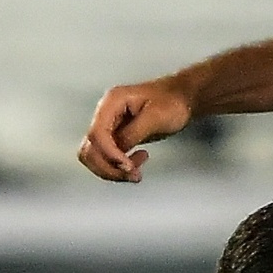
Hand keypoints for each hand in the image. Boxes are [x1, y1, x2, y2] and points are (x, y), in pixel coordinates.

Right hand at [78, 81, 192, 182]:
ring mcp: (109, 125)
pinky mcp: (115, 136)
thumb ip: (133, 134)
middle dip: (109, 166)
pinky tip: (137, 162)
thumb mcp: (155, 118)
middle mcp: (106, 113)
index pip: (97, 134)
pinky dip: (118, 167)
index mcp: (113, 102)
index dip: (109, 154)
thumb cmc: (172, 102)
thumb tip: (118, 152)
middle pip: (90, 148)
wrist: (182, 99)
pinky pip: (107, 157)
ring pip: (95, 156)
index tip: (127, 166)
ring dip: (113, 170)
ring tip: (136, 172)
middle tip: (133, 173)